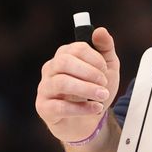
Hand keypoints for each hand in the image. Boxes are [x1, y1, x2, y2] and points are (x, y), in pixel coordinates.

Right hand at [35, 27, 120, 143]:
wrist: (90, 121)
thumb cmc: (95, 90)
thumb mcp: (108, 68)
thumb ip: (105, 48)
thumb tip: (100, 30)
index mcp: (65, 55)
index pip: (77, 48)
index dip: (95, 59)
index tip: (106, 70)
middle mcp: (51, 68)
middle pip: (64, 62)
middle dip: (89, 73)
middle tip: (104, 83)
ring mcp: (45, 88)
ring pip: (61, 83)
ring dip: (86, 89)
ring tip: (103, 96)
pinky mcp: (44, 107)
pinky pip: (59, 106)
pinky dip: (81, 108)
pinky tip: (95, 108)